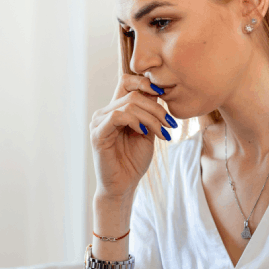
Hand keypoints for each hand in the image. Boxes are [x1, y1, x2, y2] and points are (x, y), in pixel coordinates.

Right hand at [90, 73, 174, 202]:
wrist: (124, 186)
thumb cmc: (134, 161)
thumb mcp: (148, 132)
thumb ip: (150, 113)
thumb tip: (159, 92)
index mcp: (116, 109)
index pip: (127, 82)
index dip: (145, 82)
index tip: (163, 96)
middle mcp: (105, 113)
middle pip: (133, 94)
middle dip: (156, 109)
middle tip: (170, 125)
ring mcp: (99, 122)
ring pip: (128, 105)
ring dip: (151, 118)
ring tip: (162, 134)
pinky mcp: (97, 134)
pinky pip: (117, 116)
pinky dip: (135, 121)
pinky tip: (143, 132)